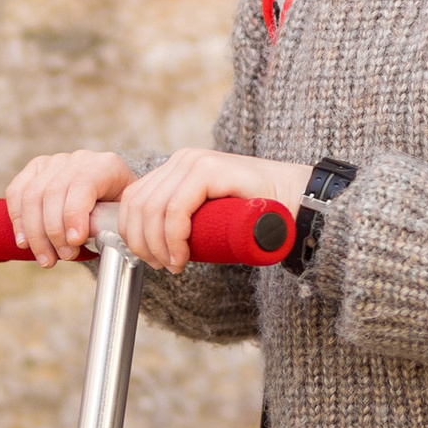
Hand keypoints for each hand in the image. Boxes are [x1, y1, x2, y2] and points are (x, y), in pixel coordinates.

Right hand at [5, 150, 135, 266]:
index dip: (75, 214)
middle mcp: (79, 159)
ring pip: (33, 196)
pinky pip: (17, 192)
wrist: (111, 198)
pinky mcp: (35, 169)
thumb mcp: (123, 216)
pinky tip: (24, 242)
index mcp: (106, 166)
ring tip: (46, 258)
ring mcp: (55, 162)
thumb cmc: (117, 211)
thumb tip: (86, 240)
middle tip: (62, 257)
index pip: (83, 185)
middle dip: (54, 232)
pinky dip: (18, 219)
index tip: (75, 241)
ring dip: (36, 233)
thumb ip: (109, 224)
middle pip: (54, 193)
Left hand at [117, 148, 316, 272]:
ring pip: (153, 209)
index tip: (147, 260)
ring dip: (156, 245)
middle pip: (138, 204)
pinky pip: (175, 209)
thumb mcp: (208, 218)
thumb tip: (153, 247)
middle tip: (160, 267)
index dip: (130, 233)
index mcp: (176, 168)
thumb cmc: (255, 217)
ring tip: (173, 266)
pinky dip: (172, 237)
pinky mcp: (209, 170)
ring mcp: (194, 162)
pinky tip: (181, 257)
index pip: (133, 199)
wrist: (297, 203)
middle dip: (140, 243)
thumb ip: (185, 221)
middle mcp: (182, 160)